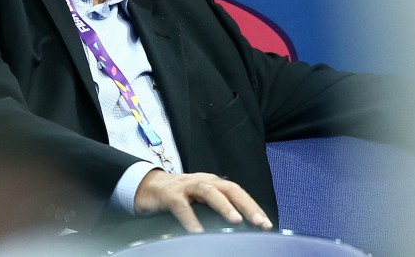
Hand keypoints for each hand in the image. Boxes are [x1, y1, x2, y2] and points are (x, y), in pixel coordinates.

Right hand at [134, 170, 273, 232]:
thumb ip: (217, 209)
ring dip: (223, 205)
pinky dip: (190, 219)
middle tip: (260, 223)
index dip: (253, 207)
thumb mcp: (200, 201)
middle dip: (246, 205)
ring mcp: (186, 186)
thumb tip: (240, 228)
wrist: (147, 187)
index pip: (238, 193)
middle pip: (229, 189)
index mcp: (214, 183)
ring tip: (235, 220)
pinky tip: (197, 232)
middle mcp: (203, 181)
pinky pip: (181, 207)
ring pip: (209, 191)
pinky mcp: (170, 195)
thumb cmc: (179, 196)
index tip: (267, 225)